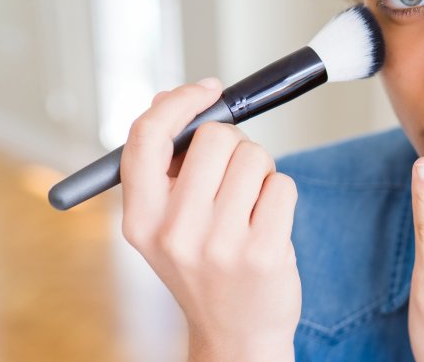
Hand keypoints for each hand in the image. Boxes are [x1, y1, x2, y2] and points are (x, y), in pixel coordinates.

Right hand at [119, 78, 300, 361]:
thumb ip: (165, 164)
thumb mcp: (166, 222)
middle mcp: (174, 232)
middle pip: (215, 138)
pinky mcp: (263, 253)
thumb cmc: (204, 266)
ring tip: (250, 207)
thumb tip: (170, 98)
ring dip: (261, 172)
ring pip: (255, 157)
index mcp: (140, 219)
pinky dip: (281, 194)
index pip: (146, 138)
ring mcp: (219, 245)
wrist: (235, 333)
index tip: (206, 90)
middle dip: (233, 145)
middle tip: (234, 176)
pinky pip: (283, 184)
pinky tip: (268, 224)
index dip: (178, 102)